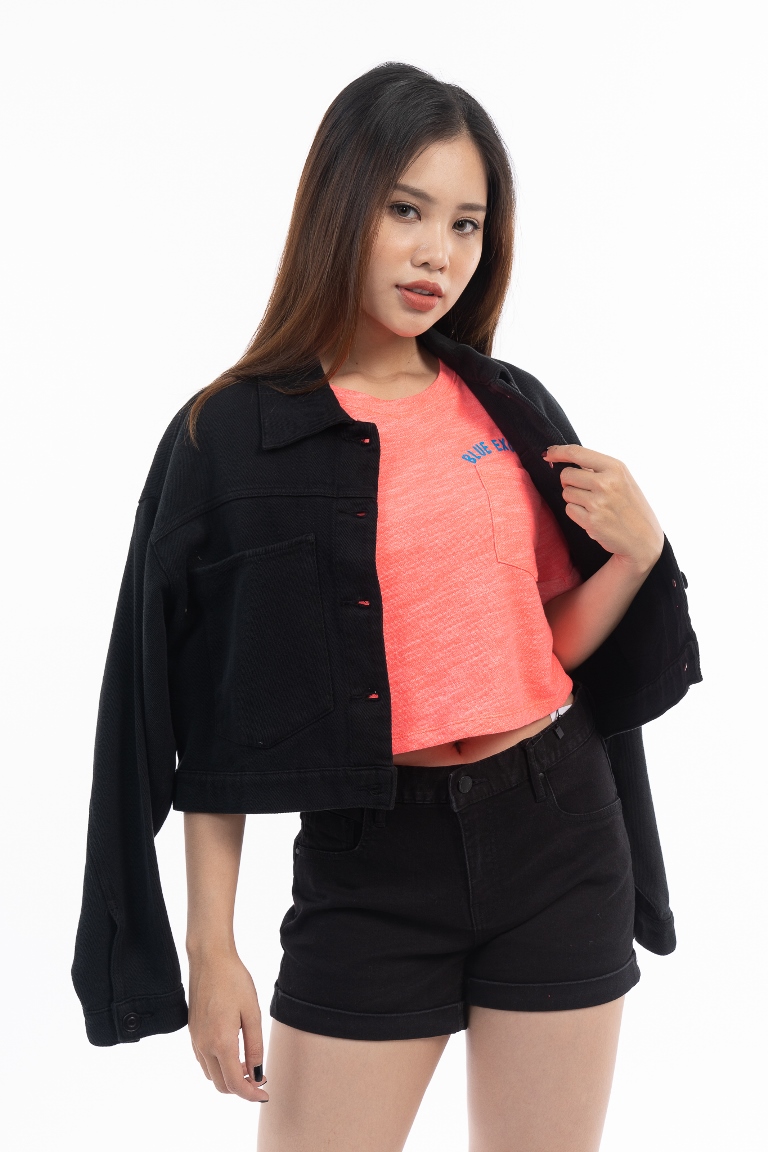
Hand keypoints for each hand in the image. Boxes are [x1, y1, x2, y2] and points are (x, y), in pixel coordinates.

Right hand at [187, 951, 268, 1102]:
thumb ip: (255, 1047)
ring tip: (248, 1062)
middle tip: (260, 1077)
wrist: (209, 958)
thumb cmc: (234, 981)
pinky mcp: (192, 1032)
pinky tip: (232, 1051)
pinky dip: (218, 1065)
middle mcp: (204, 1045)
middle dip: (241, 1087)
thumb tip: (257, 1074)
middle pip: (221, 1085)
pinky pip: (204, 1061)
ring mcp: (195, 1039)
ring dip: (229, 1077)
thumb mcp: (252, 1013)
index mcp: (220, 1042)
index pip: (235, 1084)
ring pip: (211, 1075)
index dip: (251, 1094)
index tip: (265, 1094)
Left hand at [542, 444, 663, 570]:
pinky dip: (577, 513)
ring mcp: (598, 502)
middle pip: (566, 474)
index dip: (558, 452)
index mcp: (615, 468)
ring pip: (566, 493)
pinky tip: (593, 516)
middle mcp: (606, 483)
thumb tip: (564, 458)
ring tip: (594, 505)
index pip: (577, 452)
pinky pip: (569, 510)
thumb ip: (597, 469)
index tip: (548, 454)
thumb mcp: (622, 479)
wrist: (643, 538)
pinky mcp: (591, 521)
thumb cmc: (630, 506)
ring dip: (574, 499)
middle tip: (585, 490)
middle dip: (569, 482)